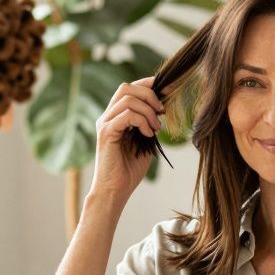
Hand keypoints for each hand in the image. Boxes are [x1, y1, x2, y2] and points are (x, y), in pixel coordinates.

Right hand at [88, 77, 164, 208]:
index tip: (170, 89)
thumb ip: (149, 123)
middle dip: (149, 95)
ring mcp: (105, 123)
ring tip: (156, 128)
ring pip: (128, 99)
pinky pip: (127, 115)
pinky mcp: (106, 133)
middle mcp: (107, 116)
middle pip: (127, 87)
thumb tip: (162, 107)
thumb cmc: (129, 170)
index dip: (150, 84)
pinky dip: (142, 121)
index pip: (130, 88)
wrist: (116, 190)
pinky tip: (148, 134)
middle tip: (162, 112)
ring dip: (148, 111)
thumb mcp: (145, 141)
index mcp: (116, 116)